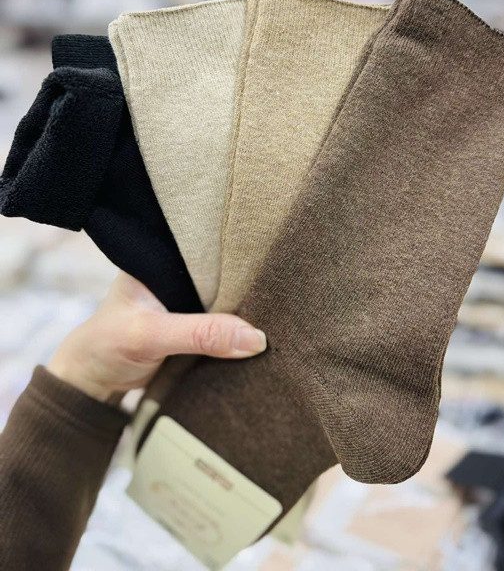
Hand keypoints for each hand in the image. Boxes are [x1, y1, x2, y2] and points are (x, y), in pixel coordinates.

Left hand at [47, 272, 266, 401]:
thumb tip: (257, 339)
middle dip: (248, 284)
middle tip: (283, 291)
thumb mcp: (151, 335)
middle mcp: (178, 274)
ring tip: (280, 309)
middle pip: (224, 275)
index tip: (274, 261)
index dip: (239, 254)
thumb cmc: (108, 346)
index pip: (210, 248)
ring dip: (246, 310)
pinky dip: (238, 331)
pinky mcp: (194, 326)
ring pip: (226, 301)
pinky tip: (261, 331)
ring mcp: (187, 301)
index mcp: (162, 258)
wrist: (93, 382)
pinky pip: (223, 325)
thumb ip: (201, 334)